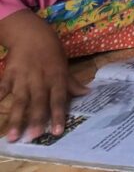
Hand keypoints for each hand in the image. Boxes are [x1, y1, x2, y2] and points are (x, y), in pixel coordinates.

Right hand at [0, 11, 87, 141]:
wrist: (31, 34)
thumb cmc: (51, 52)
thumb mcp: (64, 66)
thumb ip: (71, 83)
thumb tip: (87, 93)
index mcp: (56, 78)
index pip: (58, 99)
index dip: (59, 115)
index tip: (57, 132)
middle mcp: (40, 80)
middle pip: (38, 102)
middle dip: (36, 119)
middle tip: (33, 137)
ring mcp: (23, 78)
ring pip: (20, 100)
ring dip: (16, 118)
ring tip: (13, 136)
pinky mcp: (9, 74)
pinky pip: (2, 88)